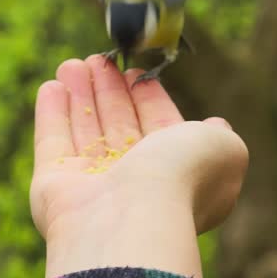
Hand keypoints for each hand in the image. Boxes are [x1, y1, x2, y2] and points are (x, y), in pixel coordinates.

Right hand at [29, 55, 248, 277]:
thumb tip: (217, 125)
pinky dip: (52, 114)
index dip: (149, 99)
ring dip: (80, 94)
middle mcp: (135, 185)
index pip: (159, 129)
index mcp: (176, 177)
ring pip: (86, 131)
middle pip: (119, 127)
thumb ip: (221, 136)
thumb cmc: (182, 179)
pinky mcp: (54, 187)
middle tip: (100, 59)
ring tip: (75, 63)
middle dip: (110, 91)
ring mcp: (93, 188)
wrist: (132, 218)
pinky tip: (52, 86)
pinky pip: (53, 143)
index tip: (136, 73)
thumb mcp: (224, 149)